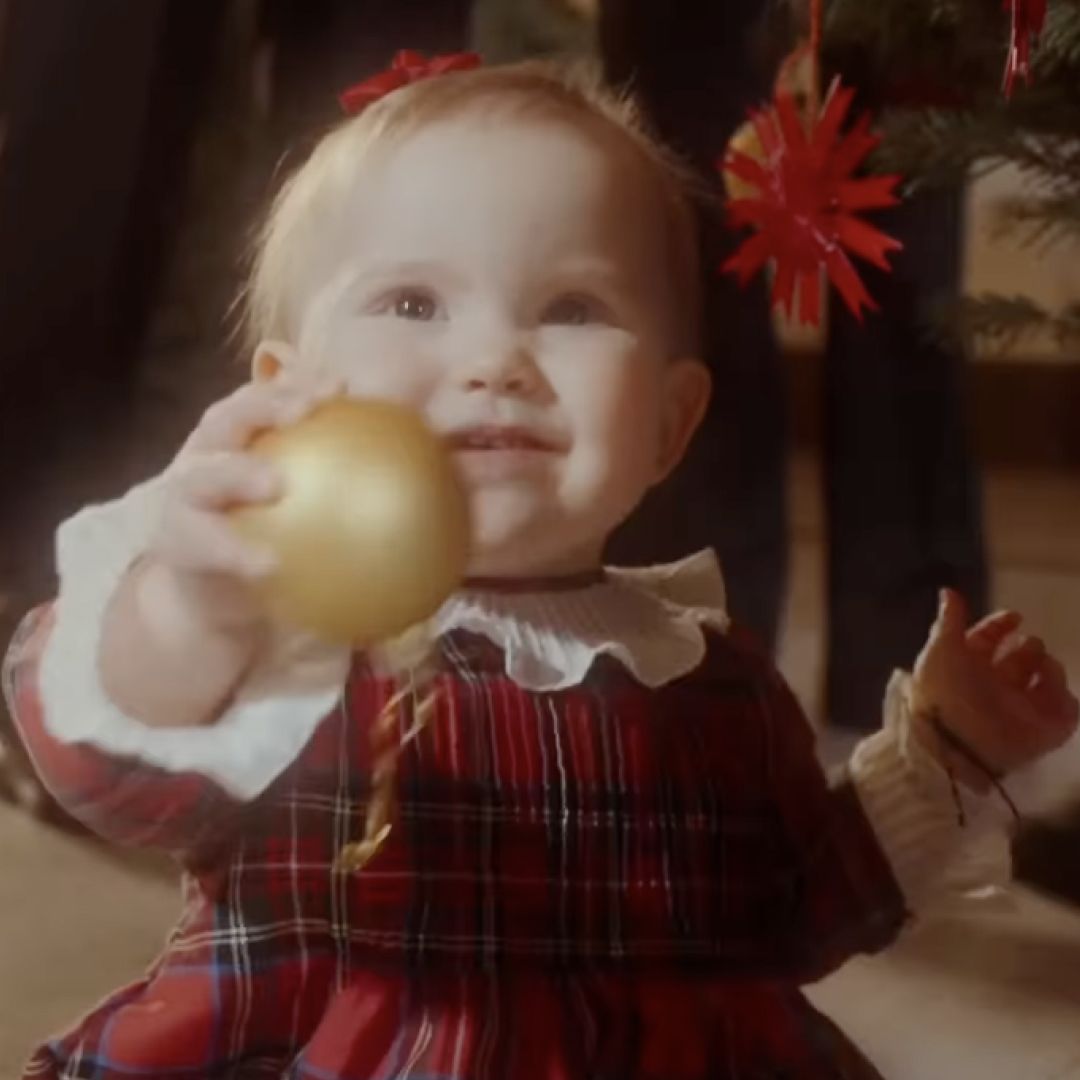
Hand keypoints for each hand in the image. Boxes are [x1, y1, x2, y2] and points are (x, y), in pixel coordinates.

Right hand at [142, 371, 343, 630]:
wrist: (213, 599)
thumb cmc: (270, 541)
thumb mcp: (307, 509)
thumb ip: (349, 487)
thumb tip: (426, 480)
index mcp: (238, 440)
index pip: (266, 399)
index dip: (298, 384)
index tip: (340, 386)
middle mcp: (205, 457)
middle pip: (226, 418)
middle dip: (262, 406)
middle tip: (304, 411)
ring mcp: (183, 498)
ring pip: (203, 474)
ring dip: (237, 473)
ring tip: (275, 485)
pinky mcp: (174, 543)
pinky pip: (202, 545)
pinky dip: (233, 552)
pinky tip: (269, 566)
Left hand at [910, 589, 1078, 791]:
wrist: (953, 745)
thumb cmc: (942, 693)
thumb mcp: (940, 651)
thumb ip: (949, 622)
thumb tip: (948, 591)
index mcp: (966, 667)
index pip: (987, 641)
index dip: (999, 626)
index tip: (1013, 616)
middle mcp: (994, 687)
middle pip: (1019, 659)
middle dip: (1028, 647)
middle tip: (1028, 646)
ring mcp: (1019, 709)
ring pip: (1046, 680)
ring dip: (1047, 665)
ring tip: (1039, 663)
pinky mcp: (1042, 731)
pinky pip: (1065, 710)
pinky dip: (1063, 695)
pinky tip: (1050, 684)